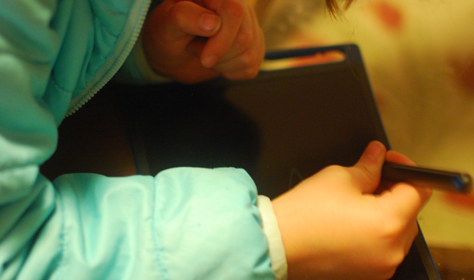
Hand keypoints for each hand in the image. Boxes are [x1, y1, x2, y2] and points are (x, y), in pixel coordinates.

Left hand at [142, 0, 263, 83]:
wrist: (171, 52)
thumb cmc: (167, 32)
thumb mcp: (166, 23)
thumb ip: (185, 16)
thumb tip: (213, 23)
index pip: (234, 12)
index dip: (222, 40)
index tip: (205, 59)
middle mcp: (239, 5)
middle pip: (244, 38)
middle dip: (218, 55)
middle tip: (197, 49)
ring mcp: (250, 26)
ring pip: (250, 56)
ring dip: (222, 65)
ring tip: (205, 52)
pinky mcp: (254, 46)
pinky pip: (252, 68)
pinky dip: (231, 72)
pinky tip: (218, 62)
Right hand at [272, 141, 431, 279]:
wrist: (277, 243)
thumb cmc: (304, 213)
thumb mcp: (339, 178)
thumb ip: (368, 166)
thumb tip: (378, 154)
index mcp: (389, 222)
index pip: (418, 190)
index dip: (405, 169)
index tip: (390, 161)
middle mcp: (392, 250)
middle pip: (410, 212)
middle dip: (395, 191)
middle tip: (371, 178)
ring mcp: (381, 267)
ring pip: (398, 231)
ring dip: (386, 212)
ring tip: (358, 201)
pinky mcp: (368, 274)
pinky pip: (384, 248)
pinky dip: (376, 232)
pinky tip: (353, 221)